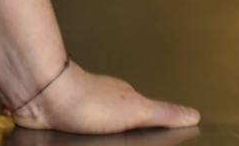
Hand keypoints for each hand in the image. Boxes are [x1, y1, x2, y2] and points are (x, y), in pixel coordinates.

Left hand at [12, 63, 199, 133]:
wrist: (45, 98)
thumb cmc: (86, 99)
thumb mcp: (136, 110)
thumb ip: (164, 114)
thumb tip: (193, 114)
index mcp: (125, 100)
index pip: (146, 119)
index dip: (153, 132)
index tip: (162, 140)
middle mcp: (103, 105)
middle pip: (121, 127)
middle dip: (127, 138)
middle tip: (135, 144)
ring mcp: (81, 114)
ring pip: (97, 133)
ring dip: (101, 139)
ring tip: (109, 145)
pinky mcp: (61, 124)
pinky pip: (75, 137)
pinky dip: (80, 141)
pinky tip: (85, 144)